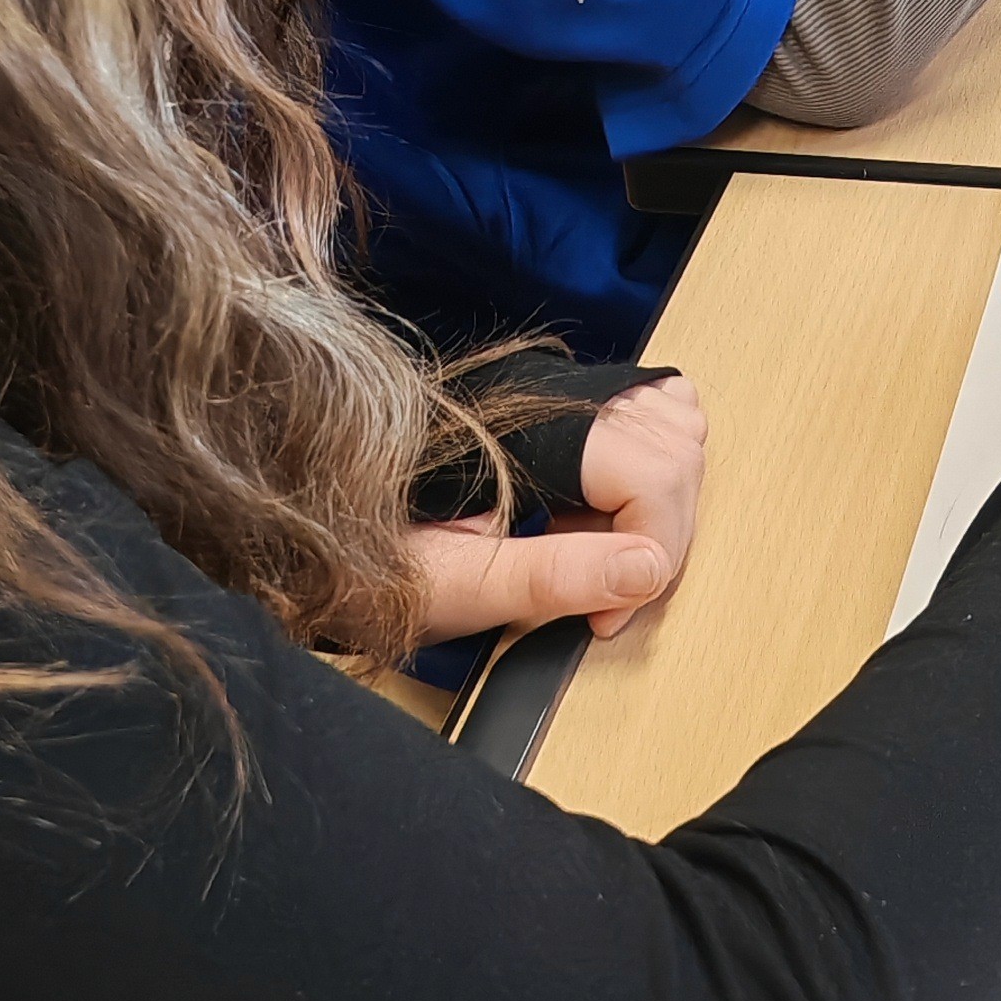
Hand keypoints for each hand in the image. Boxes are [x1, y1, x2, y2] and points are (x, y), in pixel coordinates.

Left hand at [401, 372, 708, 647]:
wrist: (326, 539)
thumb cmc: (373, 563)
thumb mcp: (457, 586)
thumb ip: (553, 576)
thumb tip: (646, 569)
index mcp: (522, 428)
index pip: (651, 468)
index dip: (654, 547)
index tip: (612, 611)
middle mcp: (547, 390)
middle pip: (674, 447)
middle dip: (658, 533)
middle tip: (608, 596)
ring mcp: (560, 388)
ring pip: (673, 425)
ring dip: (656, 502)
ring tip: (595, 552)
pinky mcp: (562, 403)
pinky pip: (649, 414)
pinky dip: (650, 467)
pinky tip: (597, 515)